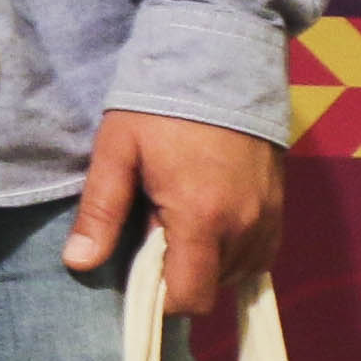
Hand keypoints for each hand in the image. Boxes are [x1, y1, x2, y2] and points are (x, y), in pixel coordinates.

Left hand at [66, 107, 282, 311]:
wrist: (218, 62)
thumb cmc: (158, 105)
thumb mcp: (117, 151)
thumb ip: (100, 211)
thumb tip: (79, 263)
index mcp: (200, 220)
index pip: (188, 298)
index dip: (159, 294)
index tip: (137, 265)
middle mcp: (243, 229)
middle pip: (212, 287)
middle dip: (180, 274)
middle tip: (153, 228)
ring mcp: (269, 221)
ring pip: (237, 273)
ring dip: (207, 260)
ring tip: (179, 214)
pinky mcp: (281, 209)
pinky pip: (258, 253)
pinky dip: (232, 248)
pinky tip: (207, 216)